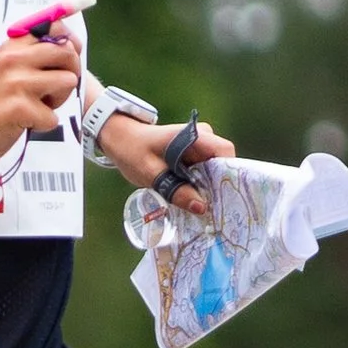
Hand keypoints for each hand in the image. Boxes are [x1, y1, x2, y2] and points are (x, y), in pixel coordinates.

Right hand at [0, 33, 82, 175]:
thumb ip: (30, 55)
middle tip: (51, 91)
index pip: (56, 28)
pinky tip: (23, 123)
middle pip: (68, 53)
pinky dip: (42, 124)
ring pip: (68, 81)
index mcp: (11, 46)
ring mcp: (16, 81)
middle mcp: (14, 58)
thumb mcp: (4, 69)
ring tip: (36, 106)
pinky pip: (53, 116)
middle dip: (69, 74)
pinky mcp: (19, 107)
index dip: (70, 45)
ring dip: (58, 100)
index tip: (63, 63)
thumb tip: (70, 46)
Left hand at [97, 109, 236, 217]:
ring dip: (208, 188)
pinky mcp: (194, 154)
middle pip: (222, 163)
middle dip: (218, 186)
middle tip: (212, 211)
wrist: (119, 139)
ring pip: (214, 170)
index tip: (223, 197)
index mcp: (194, 136)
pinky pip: (205, 171)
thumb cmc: (132, 150)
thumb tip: (201, 208)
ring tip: (201, 209)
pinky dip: (200, 185)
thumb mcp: (151, 174)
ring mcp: (199, 145)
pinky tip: (192, 201)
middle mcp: (203, 138)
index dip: (228, 174)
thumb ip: (176, 191)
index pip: (225, 152)